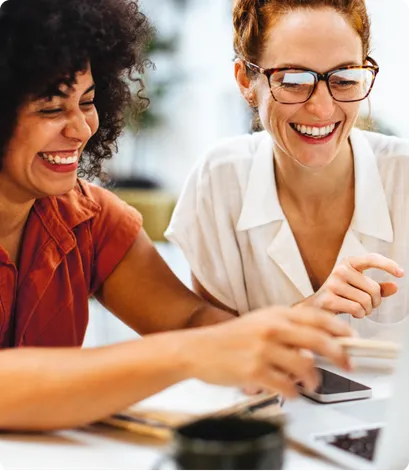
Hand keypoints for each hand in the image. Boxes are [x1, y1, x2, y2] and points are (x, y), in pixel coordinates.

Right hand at [182, 306, 352, 397]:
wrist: (198, 349)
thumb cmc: (229, 338)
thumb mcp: (259, 321)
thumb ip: (286, 328)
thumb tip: (316, 345)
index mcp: (275, 314)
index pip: (317, 317)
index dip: (339, 329)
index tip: (350, 338)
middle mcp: (271, 329)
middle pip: (319, 340)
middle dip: (339, 355)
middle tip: (347, 364)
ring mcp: (263, 350)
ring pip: (306, 367)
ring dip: (314, 379)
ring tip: (311, 383)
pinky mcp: (255, 371)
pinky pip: (287, 387)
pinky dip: (294, 393)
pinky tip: (290, 391)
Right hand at [300, 254, 403, 318]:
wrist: (314, 307)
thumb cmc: (338, 295)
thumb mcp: (358, 288)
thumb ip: (377, 287)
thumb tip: (394, 287)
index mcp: (348, 263)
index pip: (371, 259)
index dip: (388, 265)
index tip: (401, 273)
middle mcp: (340, 270)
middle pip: (373, 288)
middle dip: (375, 302)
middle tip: (368, 305)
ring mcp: (332, 284)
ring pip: (366, 301)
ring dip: (367, 310)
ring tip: (359, 310)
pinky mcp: (328, 299)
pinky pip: (356, 309)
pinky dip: (359, 314)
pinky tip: (353, 313)